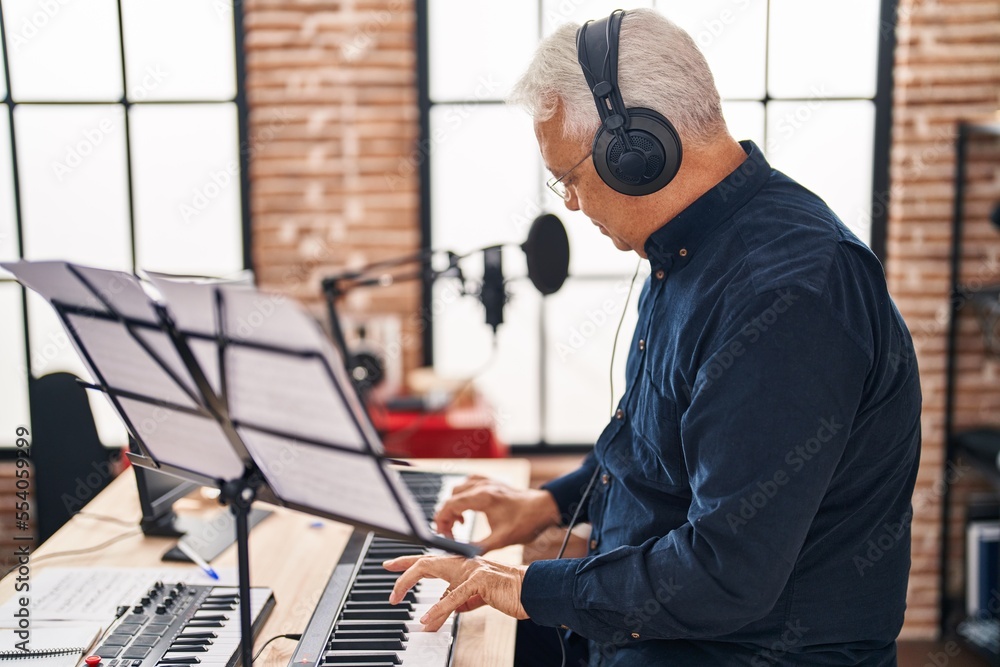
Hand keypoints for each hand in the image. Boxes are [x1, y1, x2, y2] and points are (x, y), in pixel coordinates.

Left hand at [383, 554, 528, 630]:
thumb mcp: (478, 598)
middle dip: (403, 572)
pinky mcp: (480, 580)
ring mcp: (471, 569)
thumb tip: (441, 612)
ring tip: (396, 600)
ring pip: (432, 571)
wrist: (533, 590)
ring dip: (409, 586)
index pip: (430, 560)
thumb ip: (460, 601)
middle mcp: (464, 562)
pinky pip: (453, 596)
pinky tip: (427, 619)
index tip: (390, 565)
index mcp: (463, 565)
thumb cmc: (509, 592)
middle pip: (425, 561)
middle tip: (390, 591)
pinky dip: (437, 609)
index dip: (408, 562)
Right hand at [433, 475, 560, 551]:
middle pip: (451, 497)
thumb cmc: (526, 522)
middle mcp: (482, 486)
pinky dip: (463, 496)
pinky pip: (468, 484)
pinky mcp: (491, 482)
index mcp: (483, 497)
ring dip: (454, 506)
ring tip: (460, 523)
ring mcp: (486, 482)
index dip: (442, 522)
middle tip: (451, 533)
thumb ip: (479, 548)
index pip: (450, 505)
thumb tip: (461, 555)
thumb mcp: (501, 540)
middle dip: (446, 516)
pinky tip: (468, 507)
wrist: (544, 508)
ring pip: (458, 489)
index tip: (445, 536)